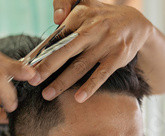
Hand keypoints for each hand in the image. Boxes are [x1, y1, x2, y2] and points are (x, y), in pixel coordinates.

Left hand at [36, 0, 164, 102]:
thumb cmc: (103, 18)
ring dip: (63, 81)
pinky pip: (102, 74)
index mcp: (80, 16)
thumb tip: (55, 20)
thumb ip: (66, 9)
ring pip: (81, 65)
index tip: (27, 66)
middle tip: (32, 80)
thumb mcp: (86, 6)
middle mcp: (92, 28)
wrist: (137, 22)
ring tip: (48, 94)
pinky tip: (78, 98)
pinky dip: (90, 86)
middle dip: (47, 67)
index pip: (56, 37)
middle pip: (65, 50)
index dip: (41, 52)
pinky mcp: (118, 56)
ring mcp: (106, 43)